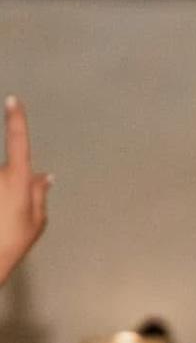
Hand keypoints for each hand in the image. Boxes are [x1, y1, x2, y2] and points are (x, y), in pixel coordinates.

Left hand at [0, 95, 49, 285]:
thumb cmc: (12, 241)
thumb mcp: (36, 220)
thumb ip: (40, 193)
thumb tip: (44, 176)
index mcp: (17, 180)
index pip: (18, 143)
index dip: (16, 120)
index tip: (12, 100)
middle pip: (8, 171)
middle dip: (12, 187)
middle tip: (12, 216)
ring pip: (0, 182)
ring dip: (2, 198)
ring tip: (1, 220)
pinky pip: (0, 191)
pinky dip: (1, 201)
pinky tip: (1, 215)